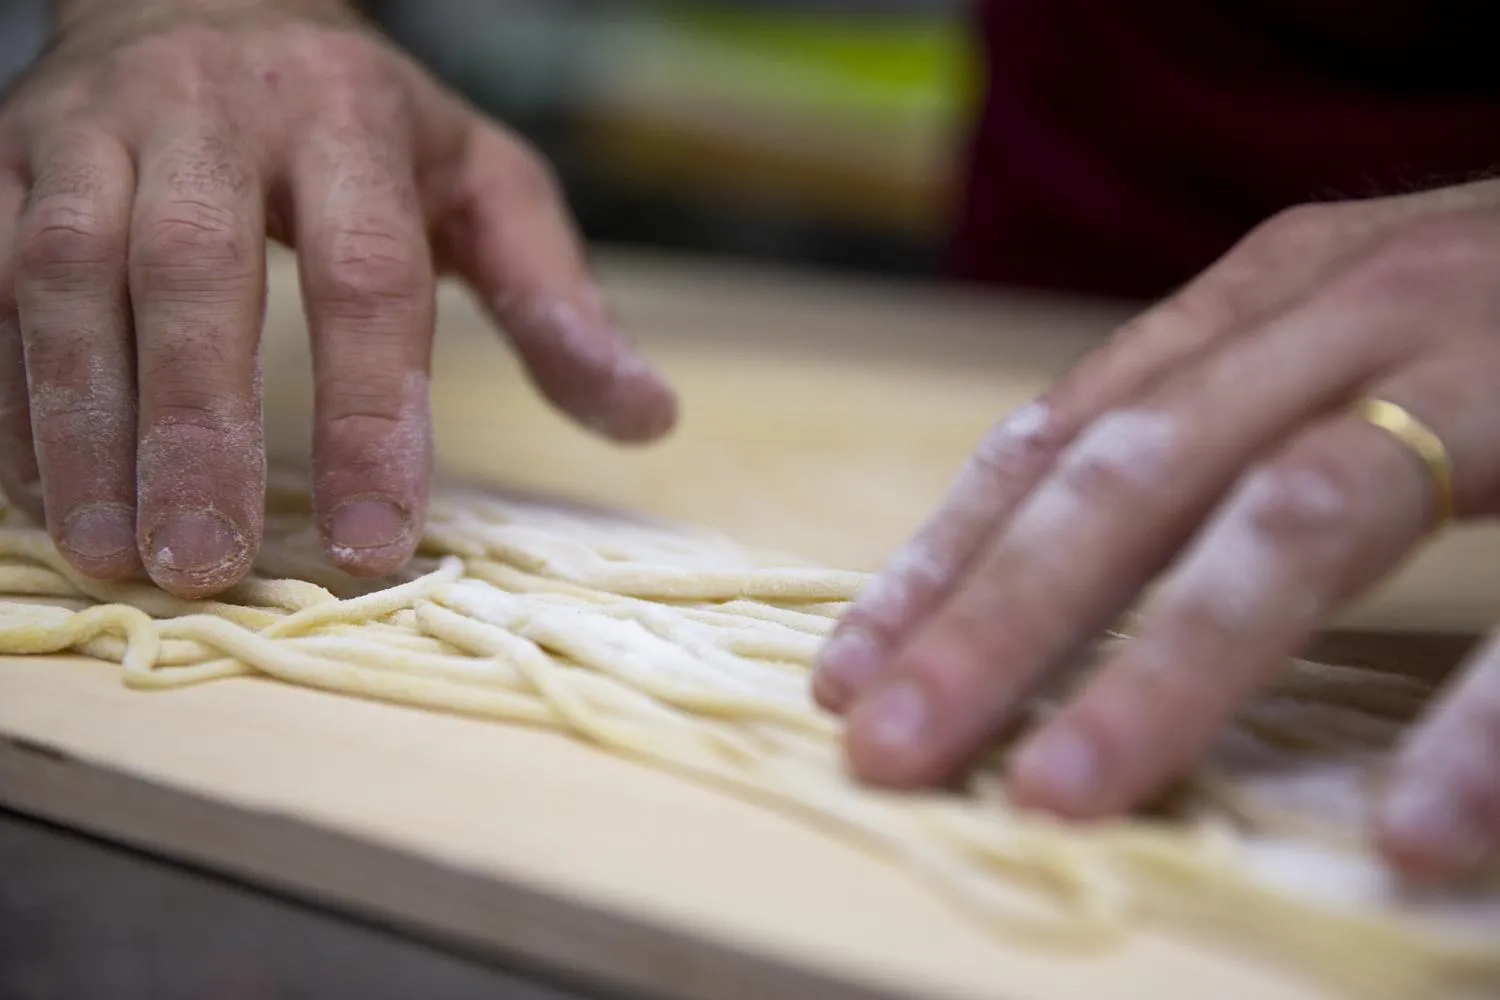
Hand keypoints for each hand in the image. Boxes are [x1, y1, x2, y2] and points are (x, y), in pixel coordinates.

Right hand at [0, 3, 675, 598]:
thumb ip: (557, 299)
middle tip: (210, 562)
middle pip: (193, 269)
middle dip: (198, 425)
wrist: (209, 0)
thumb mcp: (485, 185)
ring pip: (63, 273)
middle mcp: (209, 113)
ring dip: (83, 423)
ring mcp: (90, 131)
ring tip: (114, 553)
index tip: (378, 542)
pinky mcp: (4, 157)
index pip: (367, 275)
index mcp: (349, 119)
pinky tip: (37, 493)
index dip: (373, 414)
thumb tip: (647, 418)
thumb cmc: (366, 124)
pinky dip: (7, 391)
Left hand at [814, 179, 1499, 883]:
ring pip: (1292, 521)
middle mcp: (1358, 313)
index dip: (948, 554)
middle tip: (890, 750)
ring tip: (1060, 796)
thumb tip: (1056, 554)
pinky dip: (1479, 729)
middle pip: (1133, 477)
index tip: (851, 670)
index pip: (1065, 431)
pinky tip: (1408, 837)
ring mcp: (1491, 368)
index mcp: (1275, 292)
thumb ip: (1220, 412)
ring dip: (1167, 671)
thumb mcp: (1342, 328)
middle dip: (998, 621)